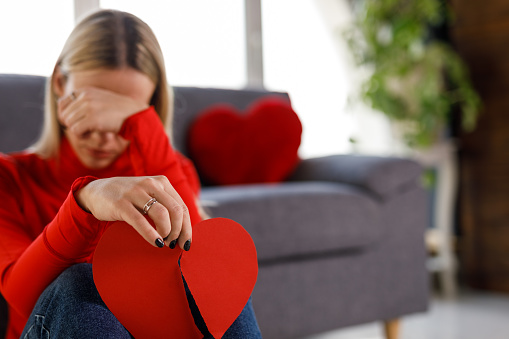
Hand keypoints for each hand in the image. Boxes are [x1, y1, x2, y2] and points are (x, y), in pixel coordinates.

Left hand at [58, 87, 148, 136]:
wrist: (135, 114)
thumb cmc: (118, 111)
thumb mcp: (98, 100)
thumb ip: (83, 103)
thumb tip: (63, 115)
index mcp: (85, 91)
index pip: (61, 103)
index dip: (65, 115)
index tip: (75, 122)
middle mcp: (85, 96)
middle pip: (64, 115)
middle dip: (73, 125)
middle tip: (85, 129)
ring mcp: (89, 107)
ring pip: (69, 124)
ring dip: (78, 131)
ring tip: (90, 131)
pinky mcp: (93, 119)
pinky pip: (76, 131)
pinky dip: (82, 136)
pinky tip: (92, 134)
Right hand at [76, 176, 191, 249]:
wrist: (95, 191)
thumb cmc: (128, 199)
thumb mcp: (149, 196)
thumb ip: (165, 206)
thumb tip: (184, 231)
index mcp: (162, 182)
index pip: (182, 206)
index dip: (187, 227)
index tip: (185, 242)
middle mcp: (151, 184)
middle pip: (176, 210)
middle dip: (179, 231)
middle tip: (173, 244)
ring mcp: (135, 192)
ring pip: (162, 214)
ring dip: (167, 232)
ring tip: (163, 242)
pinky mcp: (121, 204)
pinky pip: (141, 221)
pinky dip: (151, 234)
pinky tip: (156, 243)